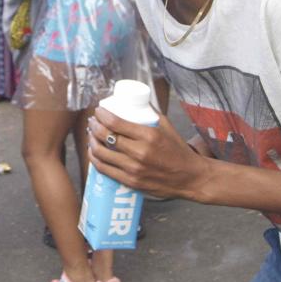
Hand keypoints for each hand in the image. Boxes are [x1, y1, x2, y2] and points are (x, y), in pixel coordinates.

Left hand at [87, 107, 210, 199]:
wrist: (190, 178)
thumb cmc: (178, 150)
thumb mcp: (167, 126)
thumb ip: (151, 112)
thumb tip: (137, 99)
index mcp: (148, 136)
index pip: (115, 123)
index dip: (102, 115)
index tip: (98, 111)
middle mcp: (139, 152)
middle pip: (105, 136)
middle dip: (94, 126)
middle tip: (93, 121)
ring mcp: (134, 169)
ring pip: (101, 153)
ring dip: (91, 142)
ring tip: (91, 136)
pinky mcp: (131, 182)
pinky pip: (105, 170)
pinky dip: (95, 160)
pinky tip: (93, 153)